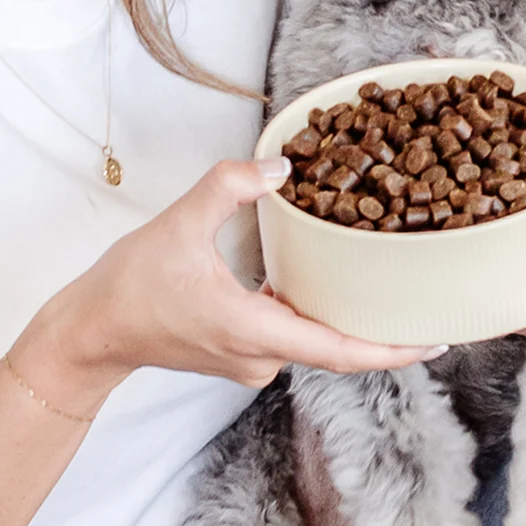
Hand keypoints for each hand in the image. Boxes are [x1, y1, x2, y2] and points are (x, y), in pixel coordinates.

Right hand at [14, 158, 444, 412]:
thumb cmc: (128, 287)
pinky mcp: (237, 352)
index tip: (436, 339)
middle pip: (337, 346)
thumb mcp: (178, 224)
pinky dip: (311, 312)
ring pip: (311, 338)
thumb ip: (230, 188)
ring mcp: (249, 360)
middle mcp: (261, 357)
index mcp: (256, 332)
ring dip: (344, 315)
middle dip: (382, 327)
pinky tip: (321, 284)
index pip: (342, 351)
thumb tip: (279, 165)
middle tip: (424, 297)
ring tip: (382, 283)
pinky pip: (289, 335)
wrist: (89, 334)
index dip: (394, 349)